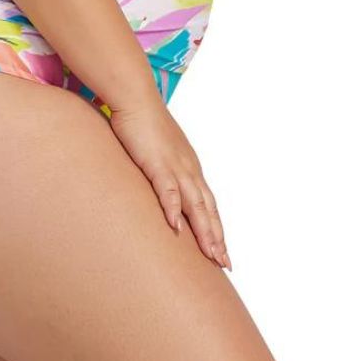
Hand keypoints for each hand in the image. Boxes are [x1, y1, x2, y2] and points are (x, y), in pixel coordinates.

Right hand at [108, 96, 231, 270]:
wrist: (135, 97)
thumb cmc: (145, 121)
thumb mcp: (159, 150)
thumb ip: (163, 170)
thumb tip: (162, 187)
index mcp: (189, 167)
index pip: (208, 203)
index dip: (216, 227)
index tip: (222, 252)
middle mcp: (188, 168)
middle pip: (207, 208)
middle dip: (216, 237)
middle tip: (225, 263)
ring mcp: (174, 166)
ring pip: (195, 203)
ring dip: (204, 230)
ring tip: (211, 254)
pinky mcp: (156, 162)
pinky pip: (167, 189)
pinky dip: (173, 208)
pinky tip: (175, 227)